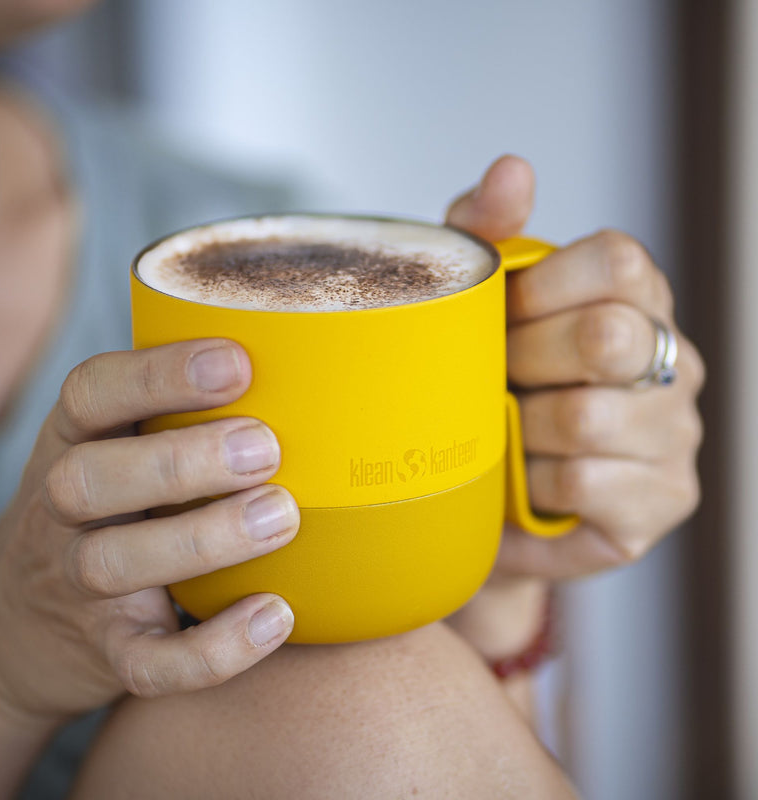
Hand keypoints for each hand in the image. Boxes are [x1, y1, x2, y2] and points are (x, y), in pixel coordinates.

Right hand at [0, 340, 297, 725]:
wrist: (22, 624)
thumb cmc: (108, 511)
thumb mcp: (116, 450)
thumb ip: (177, 414)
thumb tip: (300, 369)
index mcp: (74, 442)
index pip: (90, 394)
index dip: (158, 374)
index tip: (237, 362)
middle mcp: (64, 510)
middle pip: (91, 478)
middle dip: (179, 461)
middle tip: (265, 448)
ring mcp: (78, 585)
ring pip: (115, 564)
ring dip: (204, 539)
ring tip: (281, 516)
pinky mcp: (107, 652)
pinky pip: (147, 663)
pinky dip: (212, 650)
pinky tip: (274, 616)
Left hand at [447, 155, 703, 580]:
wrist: (494, 496)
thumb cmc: (492, 386)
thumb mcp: (477, 303)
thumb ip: (488, 233)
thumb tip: (512, 169)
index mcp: (637, 300)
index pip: (618, 262)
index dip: (540, 291)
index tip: (500, 318)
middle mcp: (672, 358)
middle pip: (606, 336)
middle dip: (523, 362)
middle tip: (496, 381)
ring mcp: (678, 432)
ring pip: (584, 418)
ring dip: (519, 429)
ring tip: (506, 433)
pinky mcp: (664, 498)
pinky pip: (580, 481)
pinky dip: (530, 481)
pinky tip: (525, 479)